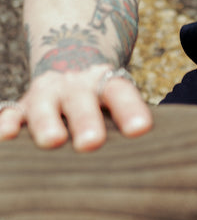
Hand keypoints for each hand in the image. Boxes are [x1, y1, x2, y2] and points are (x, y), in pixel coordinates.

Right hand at [0, 65, 152, 151]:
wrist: (71, 54)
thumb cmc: (105, 96)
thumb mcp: (117, 98)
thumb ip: (130, 121)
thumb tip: (159, 165)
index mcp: (106, 83)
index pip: (122, 94)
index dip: (131, 110)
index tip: (141, 129)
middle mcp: (75, 87)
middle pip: (82, 102)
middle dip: (86, 121)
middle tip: (92, 142)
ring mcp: (46, 95)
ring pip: (44, 108)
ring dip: (47, 123)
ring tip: (52, 141)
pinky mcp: (21, 107)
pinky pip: (11, 114)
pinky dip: (5, 124)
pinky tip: (4, 136)